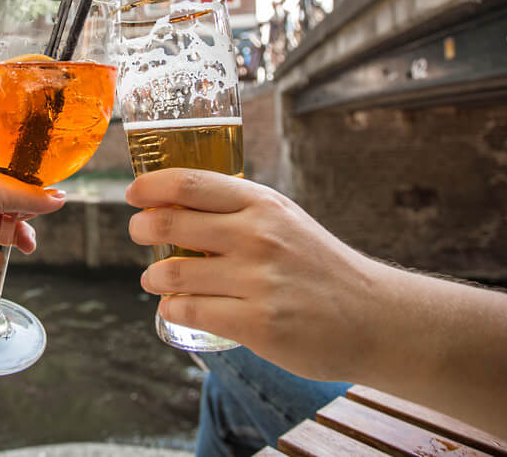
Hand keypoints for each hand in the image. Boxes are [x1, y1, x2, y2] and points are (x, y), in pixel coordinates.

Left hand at [126, 168, 388, 380]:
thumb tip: (175, 205)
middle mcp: (258, 236)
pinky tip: (175, 308)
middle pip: (170, 223)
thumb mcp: (285, 220)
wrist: (373, 317)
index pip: (190, 183)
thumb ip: (239, 211)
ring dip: (153, 277)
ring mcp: (257, 281)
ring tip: (155, 280)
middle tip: (138, 234)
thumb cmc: (319, 266)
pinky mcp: (257, 324)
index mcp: (263, 204)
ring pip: (172, 273)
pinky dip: (172, 309)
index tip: (133, 194)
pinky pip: (190, 312)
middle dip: (141, 229)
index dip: (151, 187)